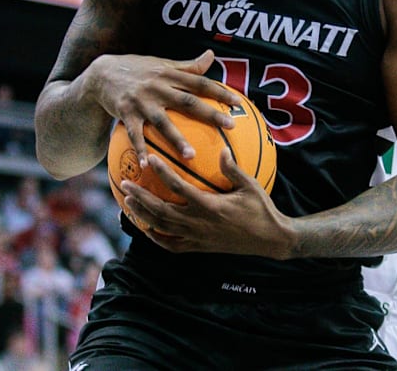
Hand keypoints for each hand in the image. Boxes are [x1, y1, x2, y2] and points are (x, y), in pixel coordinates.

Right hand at [87, 50, 241, 166]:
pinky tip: (147, 166)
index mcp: (170, 75)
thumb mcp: (163, 64)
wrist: (101, 74)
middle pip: (188, 102)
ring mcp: (141, 102)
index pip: (200, 83)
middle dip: (209, 113)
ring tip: (192, 156)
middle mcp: (158, 87)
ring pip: (163, 122)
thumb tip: (212, 55)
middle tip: (230, 125)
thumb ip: (188, 66)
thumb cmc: (139, 70)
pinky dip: (140, 150)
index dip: (219, 91)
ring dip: (177, 139)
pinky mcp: (126, 114)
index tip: (238, 102)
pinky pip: (135, 135)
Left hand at [121, 148, 294, 259]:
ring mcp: (197, 238)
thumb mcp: (251, 186)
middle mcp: (199, 224)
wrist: (271, 240)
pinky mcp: (199, 248)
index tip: (149, 159)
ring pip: (162, 228)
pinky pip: (172, 246)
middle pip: (161, 211)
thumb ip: (233, 169)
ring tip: (129, 203)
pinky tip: (147, 229)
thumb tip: (221, 149)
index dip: (162, 173)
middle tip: (125, 184)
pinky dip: (157, 238)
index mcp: (210, 206)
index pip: (178, 188)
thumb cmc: (262, 210)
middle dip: (140, 197)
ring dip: (143, 216)